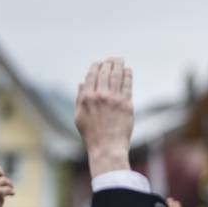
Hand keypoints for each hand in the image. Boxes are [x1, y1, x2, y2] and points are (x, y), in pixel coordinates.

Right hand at [75, 58, 133, 177]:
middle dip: (109, 62)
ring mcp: (114, 99)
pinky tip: (128, 71)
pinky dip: (128, 75)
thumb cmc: (92, 134)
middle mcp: (100, 96)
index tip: (100, 62)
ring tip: (120, 60)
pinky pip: (127, 85)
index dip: (96, 66)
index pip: (92, 75)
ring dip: (119, 65)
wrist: (107, 148)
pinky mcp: (127, 104)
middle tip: (113, 59)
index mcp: (86, 97)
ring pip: (117, 76)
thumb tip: (82, 83)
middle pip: (105, 72)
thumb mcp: (79, 116)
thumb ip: (80, 98)